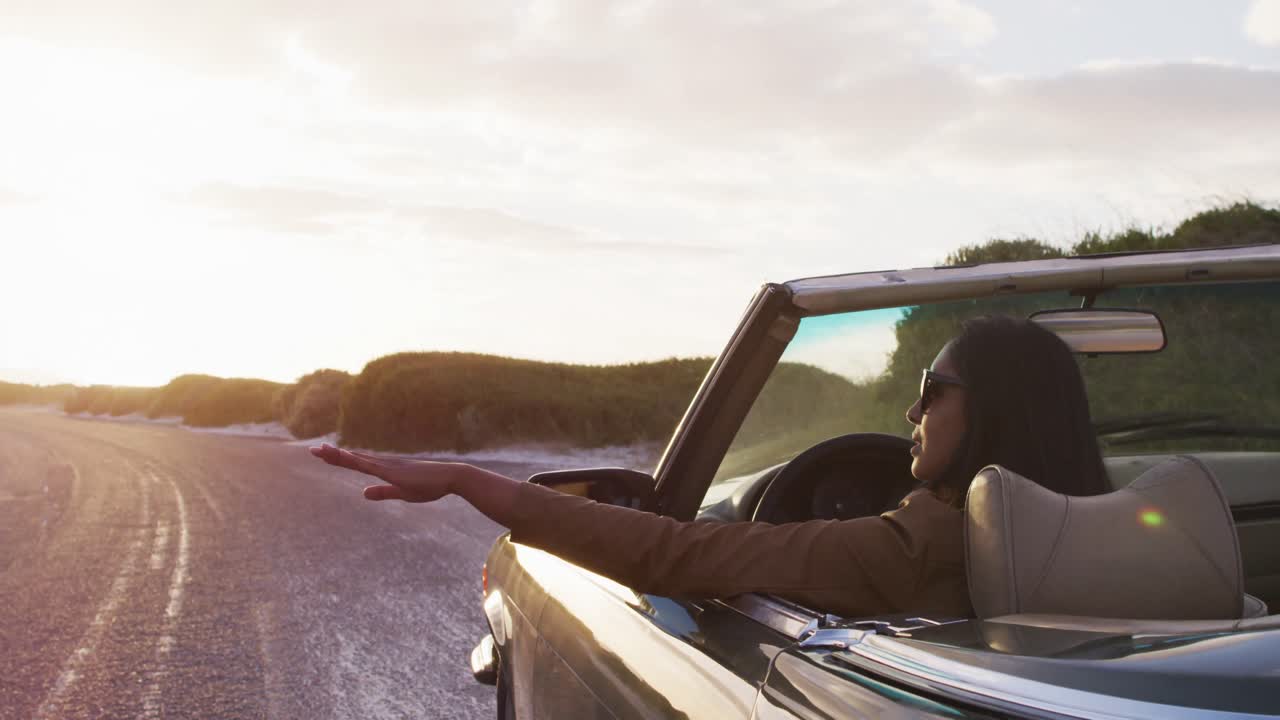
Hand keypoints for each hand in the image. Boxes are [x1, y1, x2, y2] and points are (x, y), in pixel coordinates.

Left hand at [309, 443, 460, 502]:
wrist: (450, 478)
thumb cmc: (430, 486)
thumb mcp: (402, 493)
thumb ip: (383, 492)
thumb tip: (363, 493)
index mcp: (385, 470)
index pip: (357, 463)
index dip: (340, 459)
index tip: (324, 455)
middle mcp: (383, 464)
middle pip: (353, 458)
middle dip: (332, 455)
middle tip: (313, 450)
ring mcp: (387, 466)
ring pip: (357, 459)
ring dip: (338, 455)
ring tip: (320, 451)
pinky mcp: (392, 471)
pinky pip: (368, 465)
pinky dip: (353, 460)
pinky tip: (342, 457)